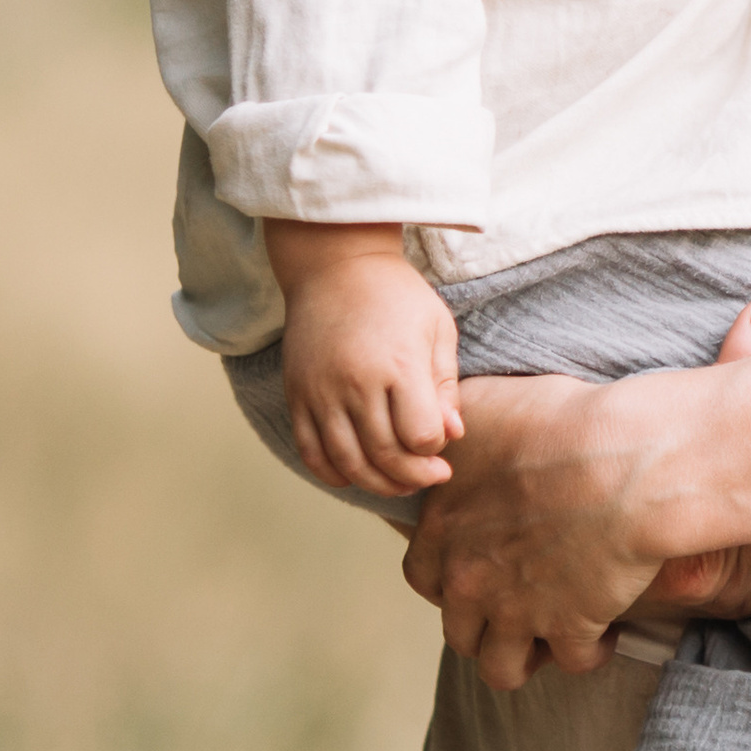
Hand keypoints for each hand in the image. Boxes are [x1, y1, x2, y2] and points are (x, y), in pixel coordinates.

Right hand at [265, 221, 463, 493]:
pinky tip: (356, 474)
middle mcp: (356, 382)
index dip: (436, 447)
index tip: (442, 440)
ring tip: (400, 481)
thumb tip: (453, 435)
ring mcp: (321, 391)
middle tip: (432, 475)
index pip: (421, 435)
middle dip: (414, 476)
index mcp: (398, 363)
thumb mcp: (436, 327)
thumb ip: (445, 385)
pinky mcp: (298, 395)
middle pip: (385, 456)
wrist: (334, 265)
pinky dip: (333, 474)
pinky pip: (311, 452)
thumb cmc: (395, 294)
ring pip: (348, 463)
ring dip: (378, 484)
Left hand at [402, 295, 750, 688]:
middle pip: (459, 628)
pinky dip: (590, 649)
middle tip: (518, 600)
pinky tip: (606, 627)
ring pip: (502, 668)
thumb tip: (443, 431)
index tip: (478, 564)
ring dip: (524, 653)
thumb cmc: (559, 421)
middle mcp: (469, 579)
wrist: (622, 460)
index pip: (422, 575)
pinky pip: (574, 661)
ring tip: (550, 630)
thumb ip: (454, 430)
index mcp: (444, 528)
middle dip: (484, 620)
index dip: (449, 574)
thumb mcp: (485, 404)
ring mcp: (516, 612)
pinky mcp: (569, 630)